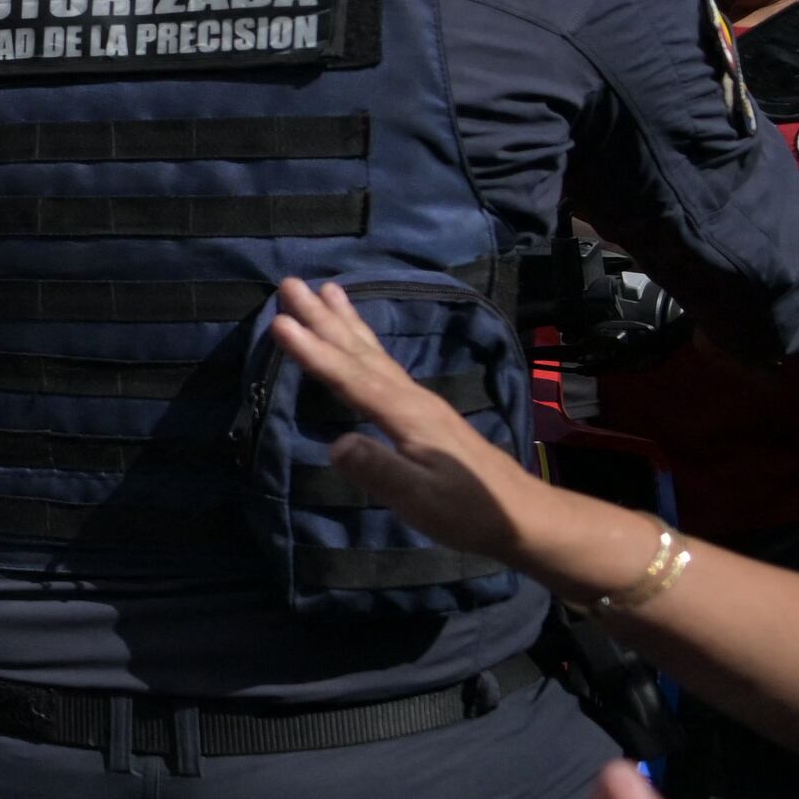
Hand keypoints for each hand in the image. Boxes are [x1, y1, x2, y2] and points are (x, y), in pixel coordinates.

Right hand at [266, 275, 547, 566]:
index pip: (350, 378)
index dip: (313, 352)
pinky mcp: (425, 412)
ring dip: (347, 322)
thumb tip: (336, 444)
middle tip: (291, 284)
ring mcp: (421, 402)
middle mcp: (411, 397)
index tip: (278, 323)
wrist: (521, 513)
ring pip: (375, 353)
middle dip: (324, 319)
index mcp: (406, 414)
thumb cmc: (467, 510)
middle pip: (360, 351)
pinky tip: (362, 342)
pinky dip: (367, 344)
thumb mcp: (420, 498)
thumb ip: (379, 470)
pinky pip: (385, 364)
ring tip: (328, 290)